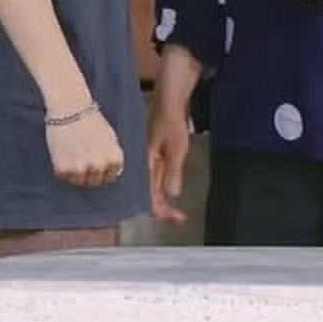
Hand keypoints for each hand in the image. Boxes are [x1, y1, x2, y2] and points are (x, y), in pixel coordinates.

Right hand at [45, 107, 125, 186]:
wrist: (69, 107)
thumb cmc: (91, 120)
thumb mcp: (111, 138)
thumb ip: (112, 157)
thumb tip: (112, 174)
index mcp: (114, 159)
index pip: (109, 177)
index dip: (101, 168)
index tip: (94, 156)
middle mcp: (99, 166)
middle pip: (94, 181)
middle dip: (89, 171)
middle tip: (81, 153)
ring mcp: (81, 168)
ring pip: (79, 181)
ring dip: (75, 171)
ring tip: (72, 152)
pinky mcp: (63, 168)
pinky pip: (64, 176)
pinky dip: (62, 167)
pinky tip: (64, 152)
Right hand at [147, 103, 190, 223]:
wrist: (168, 103)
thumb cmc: (171, 122)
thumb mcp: (176, 149)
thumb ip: (173, 172)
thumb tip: (172, 194)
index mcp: (145, 165)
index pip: (150, 197)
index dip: (163, 211)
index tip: (178, 218)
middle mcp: (143, 166)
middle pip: (148, 197)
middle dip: (163, 211)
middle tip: (179, 218)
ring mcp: (147, 163)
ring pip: (151, 190)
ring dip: (163, 202)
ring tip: (176, 211)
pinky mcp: (152, 158)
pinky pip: (154, 180)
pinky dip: (162, 191)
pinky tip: (170, 191)